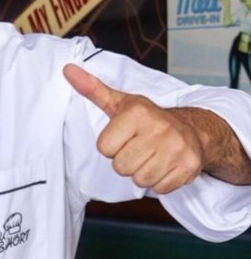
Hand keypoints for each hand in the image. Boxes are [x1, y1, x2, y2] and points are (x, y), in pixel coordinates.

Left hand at [63, 64, 203, 193]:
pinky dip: (159, 181)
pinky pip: (160, 188)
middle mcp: (159, 129)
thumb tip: (67, 69)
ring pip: (140, 180)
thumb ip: (91, 89)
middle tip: (137, 147)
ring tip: (150, 156)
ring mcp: (176, 148)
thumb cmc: (145, 118)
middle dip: (125, 161)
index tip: (123, 136)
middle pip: (121, 167)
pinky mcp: (189, 167)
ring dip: (142, 172)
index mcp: (137, 112)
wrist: (190, 129)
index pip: (104, 148)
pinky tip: (164, 165)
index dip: (111, 146)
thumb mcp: (118, 102)